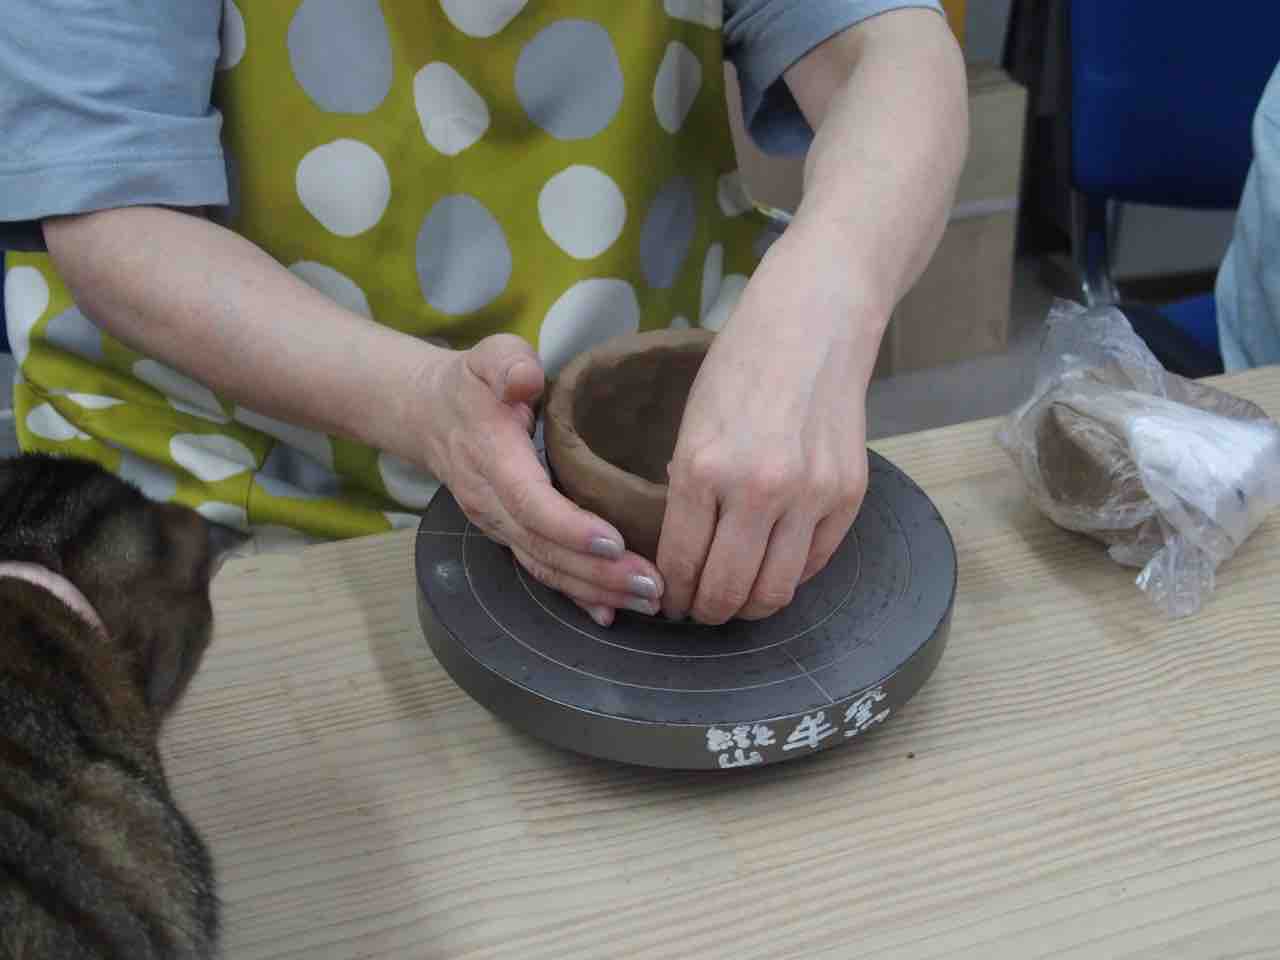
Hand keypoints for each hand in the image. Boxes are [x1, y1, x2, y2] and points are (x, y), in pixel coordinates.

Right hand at [423, 334, 663, 625]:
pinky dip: (575, 595)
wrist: (429, 416)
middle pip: (544, 548)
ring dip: (595, 590)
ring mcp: (497, 525)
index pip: (530, 502)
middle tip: (653, 585)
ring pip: (545, 566)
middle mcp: (491, 502)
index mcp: (492, 458)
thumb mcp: (487, 355)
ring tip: (648, 601)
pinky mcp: (509, 536)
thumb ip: (507, 363)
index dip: (570, 527)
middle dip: (599, 573)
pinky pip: (540, 570)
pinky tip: (608, 612)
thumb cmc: (472, 385)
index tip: (614, 541)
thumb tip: (526, 378)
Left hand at [656, 250, 876, 623]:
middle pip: (728, 592)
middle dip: (706, 611)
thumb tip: (685, 553)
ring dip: (749, 607)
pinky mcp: (848, 495)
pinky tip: (772, 566)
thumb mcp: (691, 423)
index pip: (680, 564)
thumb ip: (688, 489)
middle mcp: (757, 489)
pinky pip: (814, 564)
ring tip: (736, 598)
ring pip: (774, 592)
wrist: (813, 323)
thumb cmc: (742, 365)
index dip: (671, 595)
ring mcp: (810, 495)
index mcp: (703, 467)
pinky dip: (789, 576)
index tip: (668, 602)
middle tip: (699, 609)